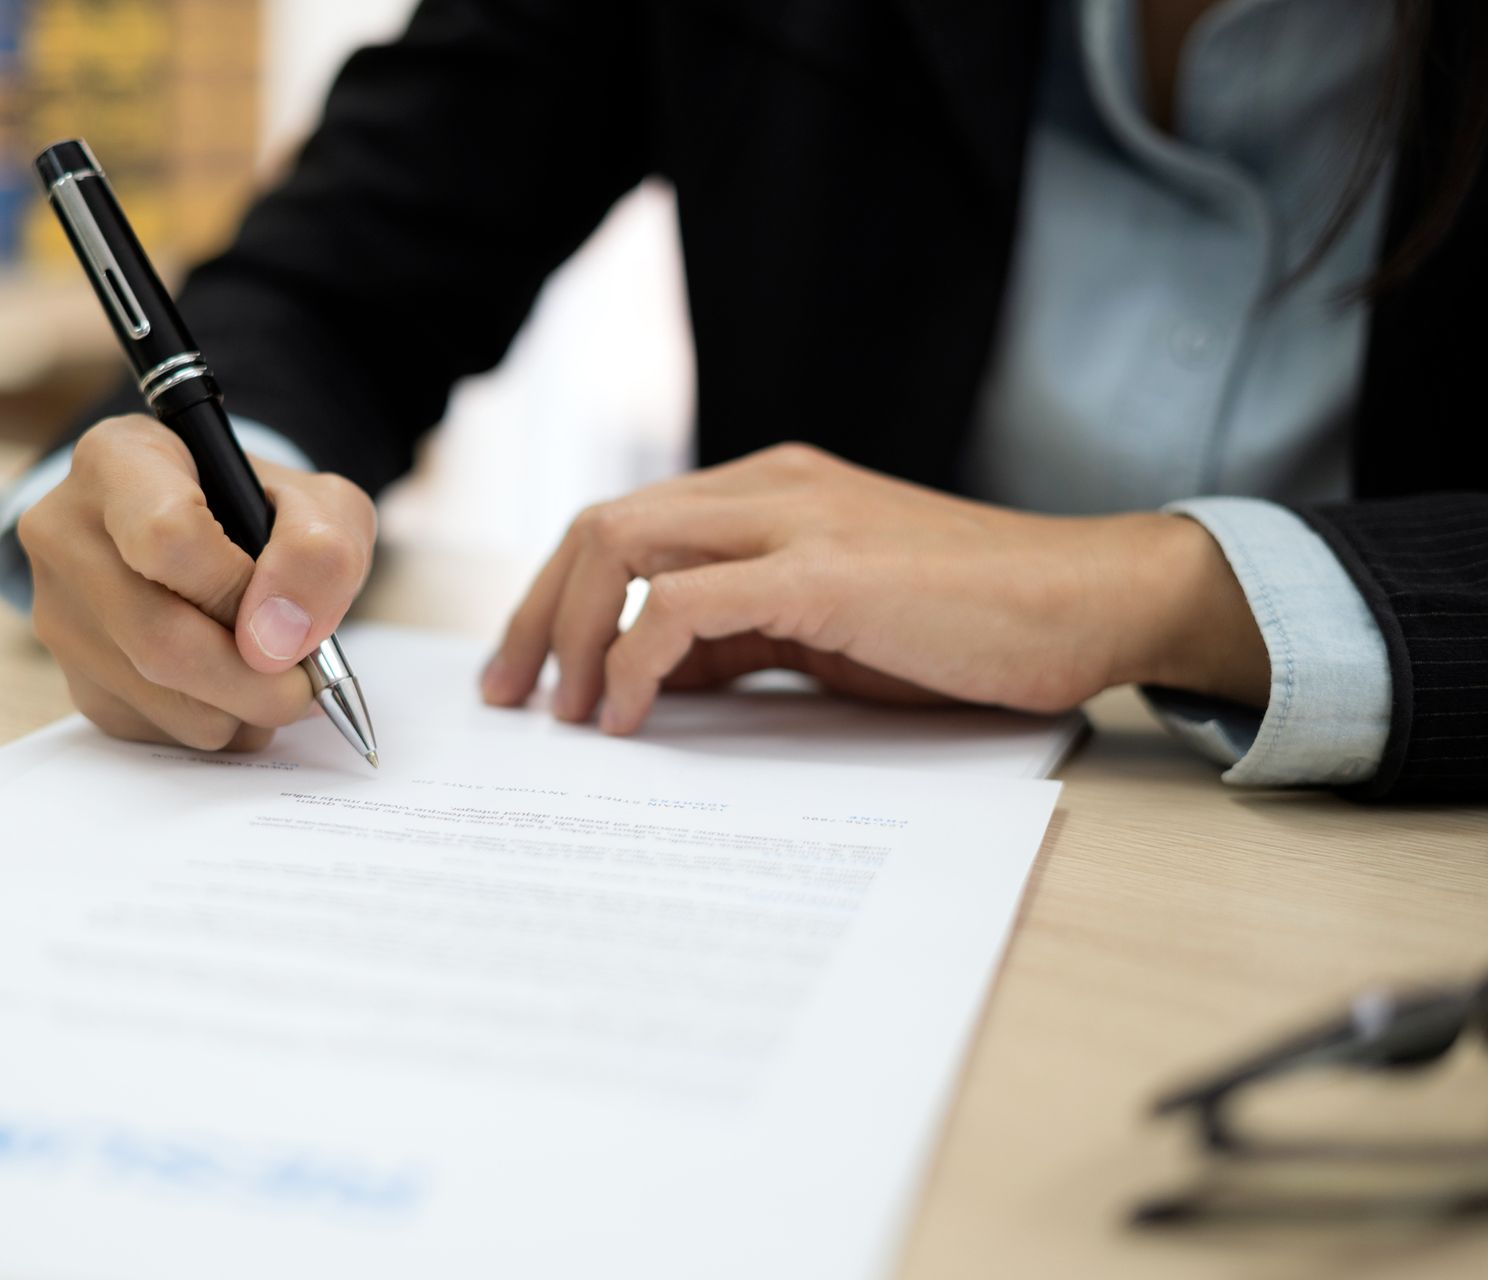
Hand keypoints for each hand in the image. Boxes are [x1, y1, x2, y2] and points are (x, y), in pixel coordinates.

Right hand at [19, 415, 376, 750]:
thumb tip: (279, 641)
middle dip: (255, 679)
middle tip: (304, 681)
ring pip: (163, 699)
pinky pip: (158, 731)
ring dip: (243, 708)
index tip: (281, 613)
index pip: (166, 535)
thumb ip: (320, 552)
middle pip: (160, 639)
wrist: (209, 536)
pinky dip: (218, 724)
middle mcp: (65, 533)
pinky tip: (232, 683)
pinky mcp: (75, 680)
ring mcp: (60, 613)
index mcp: (118, 461)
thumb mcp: (317, 504)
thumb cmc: (260, 513)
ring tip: (271, 672)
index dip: (238, 590)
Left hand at [481, 442, 1268, 733]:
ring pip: (620, 545)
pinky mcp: (821, 571)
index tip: (528, 673)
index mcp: (768, 490)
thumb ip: (740, 634)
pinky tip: (627, 714)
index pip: (621, 523)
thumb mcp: (829, 626)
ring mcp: (793, 519)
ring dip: (568, 635)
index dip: (555, 597)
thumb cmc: (968, 623)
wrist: (1088, 601)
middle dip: (534, 614)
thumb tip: (652, 677)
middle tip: (511, 697)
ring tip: (562, 715)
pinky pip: (680, 603)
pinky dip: (632, 657)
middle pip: (599, 526)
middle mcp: (768, 486)